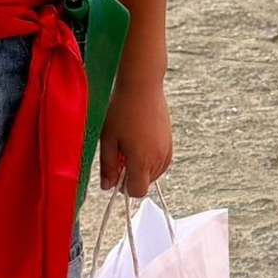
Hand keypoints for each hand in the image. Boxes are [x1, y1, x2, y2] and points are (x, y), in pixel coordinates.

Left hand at [98, 75, 171, 196]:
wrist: (142, 86)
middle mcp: (158, 159)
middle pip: (146, 184)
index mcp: (141, 160)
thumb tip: (107, 187)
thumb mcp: (108, 139)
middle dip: (132, 176)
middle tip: (120, 155)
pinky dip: (150, 160)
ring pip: (154, 174)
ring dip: (141, 168)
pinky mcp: (170, 143)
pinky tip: (140, 142)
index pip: (137, 191)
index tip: (115, 175)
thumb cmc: (122, 110)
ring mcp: (166, 150)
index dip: (124, 188)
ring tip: (130, 146)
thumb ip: (108, 166)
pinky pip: (161, 162)